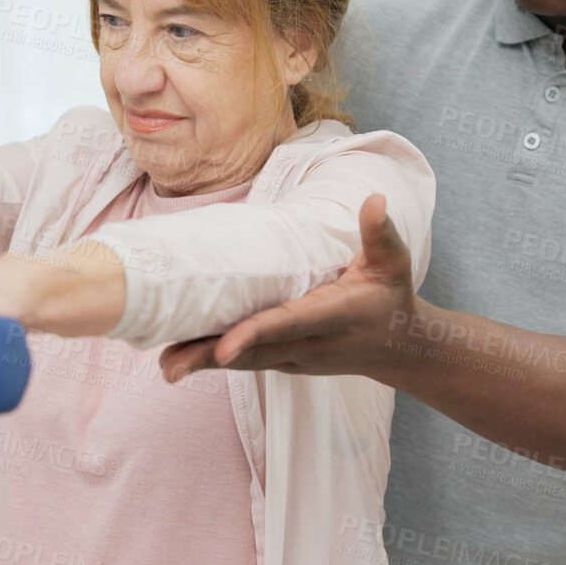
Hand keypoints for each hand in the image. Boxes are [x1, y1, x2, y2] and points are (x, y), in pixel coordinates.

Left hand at [158, 193, 418, 384]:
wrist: (399, 347)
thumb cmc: (391, 296)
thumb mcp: (393, 262)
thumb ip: (380, 233)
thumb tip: (373, 200)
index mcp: (333, 316)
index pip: (287, 324)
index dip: (253, 334)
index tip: (222, 347)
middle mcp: (310, 344)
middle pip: (254, 352)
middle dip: (211, 357)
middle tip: (169, 364)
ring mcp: (296, 358)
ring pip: (246, 361)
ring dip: (205, 363)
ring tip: (166, 365)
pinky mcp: (286, 361)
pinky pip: (248, 361)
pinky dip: (216, 360)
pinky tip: (183, 357)